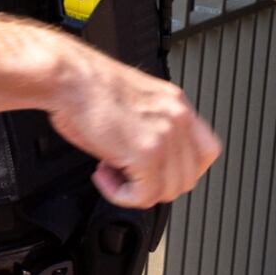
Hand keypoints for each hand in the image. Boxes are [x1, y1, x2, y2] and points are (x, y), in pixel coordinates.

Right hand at [45, 44, 223, 209]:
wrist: (68, 78)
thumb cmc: (86, 87)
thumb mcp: (133, 104)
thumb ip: (151, 129)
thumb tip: (147, 163)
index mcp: (176, 103)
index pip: (207, 150)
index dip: (181, 169)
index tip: (158, 170)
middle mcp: (177, 118)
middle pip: (188, 178)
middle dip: (155, 184)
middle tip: (127, 172)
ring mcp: (165, 135)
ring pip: (168, 192)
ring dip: (135, 191)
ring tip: (110, 171)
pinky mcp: (146, 153)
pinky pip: (143, 196)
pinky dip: (120, 195)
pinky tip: (103, 175)